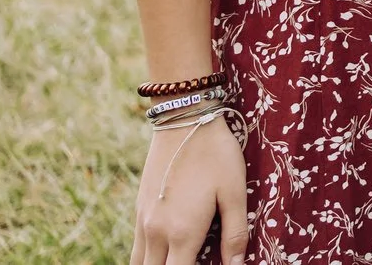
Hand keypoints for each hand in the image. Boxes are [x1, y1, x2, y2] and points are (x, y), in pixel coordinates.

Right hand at [131, 115, 246, 264]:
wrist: (183, 120)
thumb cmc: (216, 154)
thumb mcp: (234, 192)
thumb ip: (235, 234)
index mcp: (182, 233)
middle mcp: (157, 233)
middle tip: (194, 260)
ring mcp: (143, 221)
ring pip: (140, 263)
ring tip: (177, 259)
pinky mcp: (138, 209)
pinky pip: (136, 247)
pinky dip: (146, 257)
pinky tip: (164, 253)